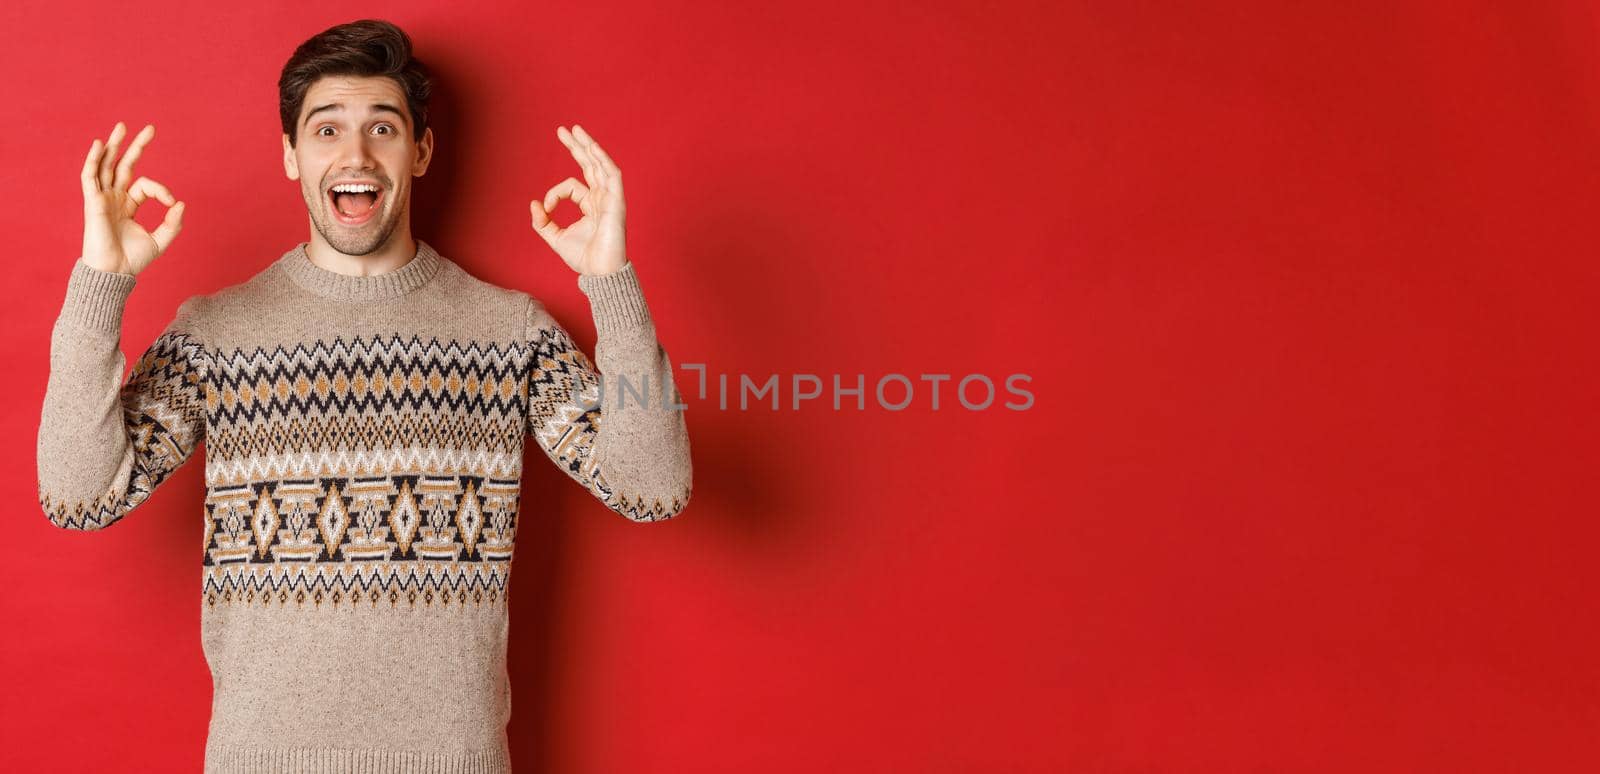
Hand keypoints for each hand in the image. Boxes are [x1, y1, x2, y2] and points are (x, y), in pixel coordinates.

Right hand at [80, 121, 185, 276]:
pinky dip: (93, 160)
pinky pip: (89, 176)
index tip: (172, 202)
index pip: (146, 185)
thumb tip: (181, 203)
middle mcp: (114, 198)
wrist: (114, 272)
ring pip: (106, 165)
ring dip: (113, 145)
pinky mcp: (92, 202)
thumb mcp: (160, 241)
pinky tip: (100, 144)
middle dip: (136, 146)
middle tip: (150, 128)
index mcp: (128, 205)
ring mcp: (102, 198)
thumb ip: (173, 223)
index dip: (162, 190)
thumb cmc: (132, 260)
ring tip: (122, 126)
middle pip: (123, 165)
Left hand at [530, 125, 626, 276]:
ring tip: (575, 130)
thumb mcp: (555, 238)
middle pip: (590, 165)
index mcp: (590, 205)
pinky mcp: (617, 201)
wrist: (601, 272)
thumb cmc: (584, 258)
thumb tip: (533, 204)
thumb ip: (542, 222)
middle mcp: (601, 198)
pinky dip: (602, 160)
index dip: (554, 193)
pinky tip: (592, 147)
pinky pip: (612, 175)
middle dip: (576, 146)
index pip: (571, 186)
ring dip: (588, 146)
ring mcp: (610, 198)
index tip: (544, 208)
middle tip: (563, 130)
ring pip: (600, 164)